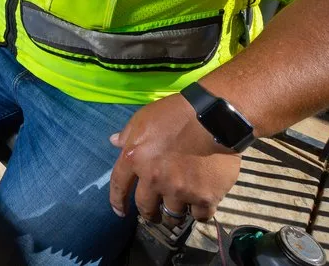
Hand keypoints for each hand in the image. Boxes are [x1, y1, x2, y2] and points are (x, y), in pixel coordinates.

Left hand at [108, 92, 241, 225]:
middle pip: (146, 207)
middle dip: (149, 213)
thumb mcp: (143, 117)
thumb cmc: (175, 113)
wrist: (214, 117)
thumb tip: (114, 142)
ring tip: (179, 209)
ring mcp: (179, 190)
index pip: (119, 185)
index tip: (120, 212)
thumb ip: (128, 133)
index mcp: (135, 159)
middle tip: (154, 214)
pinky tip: (201, 206)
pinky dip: (199, 212)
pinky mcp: (204, 197)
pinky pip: (200, 215)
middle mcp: (154, 179)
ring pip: (173, 215)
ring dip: (174, 213)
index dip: (117, 201)